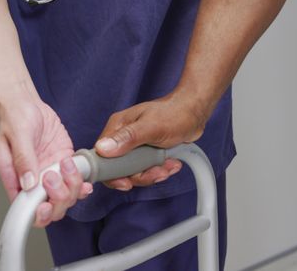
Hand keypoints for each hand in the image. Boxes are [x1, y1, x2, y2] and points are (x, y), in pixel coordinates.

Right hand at [0, 89, 92, 227]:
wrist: (28, 104)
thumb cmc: (15, 118)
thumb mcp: (16, 135)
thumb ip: (23, 159)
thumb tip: (28, 183)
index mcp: (16, 180)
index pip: (26, 210)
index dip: (38, 214)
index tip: (45, 204)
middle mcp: (35, 182)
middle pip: (51, 209)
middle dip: (58, 198)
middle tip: (54, 175)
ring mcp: (51, 174)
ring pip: (67, 197)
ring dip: (72, 187)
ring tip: (66, 164)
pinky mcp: (64, 164)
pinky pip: (76, 181)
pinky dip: (82, 184)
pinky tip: (85, 180)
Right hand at [94, 92, 208, 190]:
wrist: (194, 113)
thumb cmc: (174, 113)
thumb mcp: (151, 126)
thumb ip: (128, 138)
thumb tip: (103, 149)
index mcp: (118, 127)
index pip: (102, 157)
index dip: (112, 174)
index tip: (126, 183)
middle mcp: (123, 138)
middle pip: (120, 169)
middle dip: (140, 175)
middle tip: (156, 171)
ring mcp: (135, 146)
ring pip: (135, 172)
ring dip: (153, 173)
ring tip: (169, 164)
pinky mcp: (147, 153)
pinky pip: (147, 169)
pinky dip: (160, 170)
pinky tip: (172, 162)